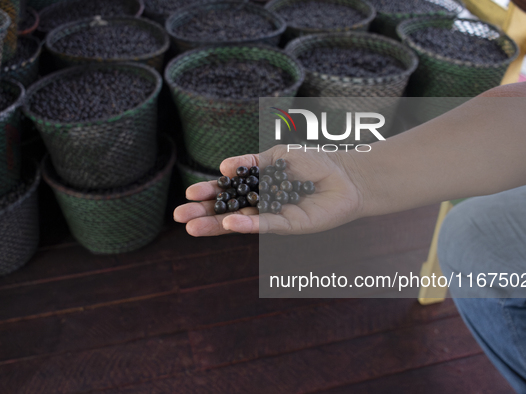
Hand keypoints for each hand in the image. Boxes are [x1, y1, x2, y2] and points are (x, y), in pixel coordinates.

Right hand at [173, 145, 364, 236]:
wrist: (346, 175)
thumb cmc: (313, 162)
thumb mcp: (277, 155)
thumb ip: (252, 161)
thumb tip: (223, 166)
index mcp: (257, 186)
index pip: (228, 191)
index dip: (209, 193)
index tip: (189, 195)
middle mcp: (262, 204)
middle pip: (228, 209)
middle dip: (204, 213)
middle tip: (180, 217)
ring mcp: (274, 216)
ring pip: (241, 221)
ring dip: (217, 224)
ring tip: (192, 228)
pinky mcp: (289, 225)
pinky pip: (265, 225)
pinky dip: (247, 224)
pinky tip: (229, 223)